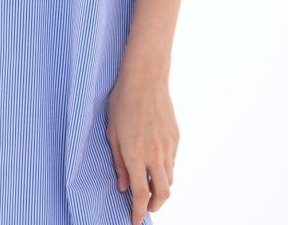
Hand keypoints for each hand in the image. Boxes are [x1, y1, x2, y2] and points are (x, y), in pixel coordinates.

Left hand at [105, 69, 178, 224]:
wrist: (145, 77)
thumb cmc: (122, 101)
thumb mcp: (112, 132)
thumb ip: (118, 162)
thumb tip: (123, 186)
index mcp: (135, 154)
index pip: (141, 194)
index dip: (138, 212)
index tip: (135, 221)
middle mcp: (155, 153)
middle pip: (162, 193)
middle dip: (154, 206)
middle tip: (144, 207)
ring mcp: (168, 145)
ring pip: (170, 179)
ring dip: (160, 188)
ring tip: (148, 185)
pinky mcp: (175, 137)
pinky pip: (172, 161)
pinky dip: (165, 169)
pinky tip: (154, 162)